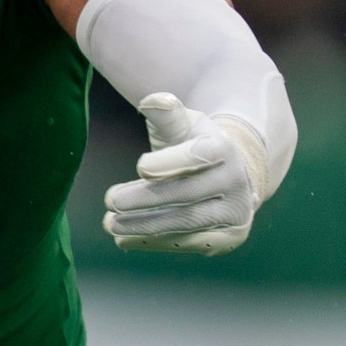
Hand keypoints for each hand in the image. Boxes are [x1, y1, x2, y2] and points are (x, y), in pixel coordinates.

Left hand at [104, 94, 267, 255]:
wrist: (231, 173)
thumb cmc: (194, 142)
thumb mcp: (182, 122)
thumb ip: (166, 113)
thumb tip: (151, 102)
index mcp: (223, 147)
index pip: (199, 155)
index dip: (171, 162)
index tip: (140, 166)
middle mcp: (235, 181)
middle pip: (186, 193)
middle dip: (144, 199)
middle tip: (110, 200)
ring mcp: (235, 212)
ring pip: (185, 223)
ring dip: (143, 226)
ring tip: (109, 224)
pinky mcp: (228, 237)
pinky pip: (188, 243)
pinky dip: (154, 243)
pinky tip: (125, 239)